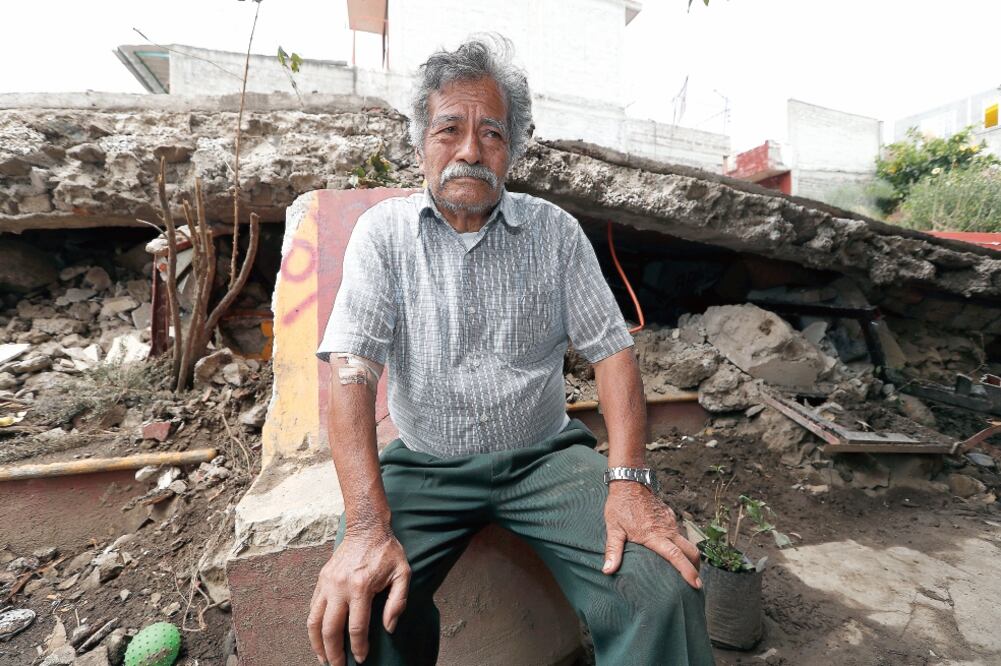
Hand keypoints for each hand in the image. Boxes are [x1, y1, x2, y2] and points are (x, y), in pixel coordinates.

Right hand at [307, 525, 410, 664]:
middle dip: (333, 653)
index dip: (358, 648)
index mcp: (361, 587)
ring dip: (317, 644)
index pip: (356, 628)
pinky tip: (319, 637)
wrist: (367, 528)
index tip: (361, 659)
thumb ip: (398, 602)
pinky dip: (313, 626)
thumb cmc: (387, 551)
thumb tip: (389, 628)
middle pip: (330, 630)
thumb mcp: (403, 574)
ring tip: (323, 658)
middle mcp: (340, 587)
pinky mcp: (321, 579)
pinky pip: (313, 608)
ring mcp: (327, 583)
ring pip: (314, 621)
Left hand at [602, 480, 701, 588]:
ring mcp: (670, 522)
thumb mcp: (613, 528)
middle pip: (690, 551)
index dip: (687, 571)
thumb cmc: (620, 505)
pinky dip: (680, 544)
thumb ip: (613, 550)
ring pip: (686, 541)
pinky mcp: (669, 516)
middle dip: (696, 567)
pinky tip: (672, 550)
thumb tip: (607, 570)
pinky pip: (678, 532)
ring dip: (688, 556)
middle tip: (696, 583)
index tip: (696, 584)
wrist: (629, 481)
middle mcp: (667, 530)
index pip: (676, 556)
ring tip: (685, 570)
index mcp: (654, 536)